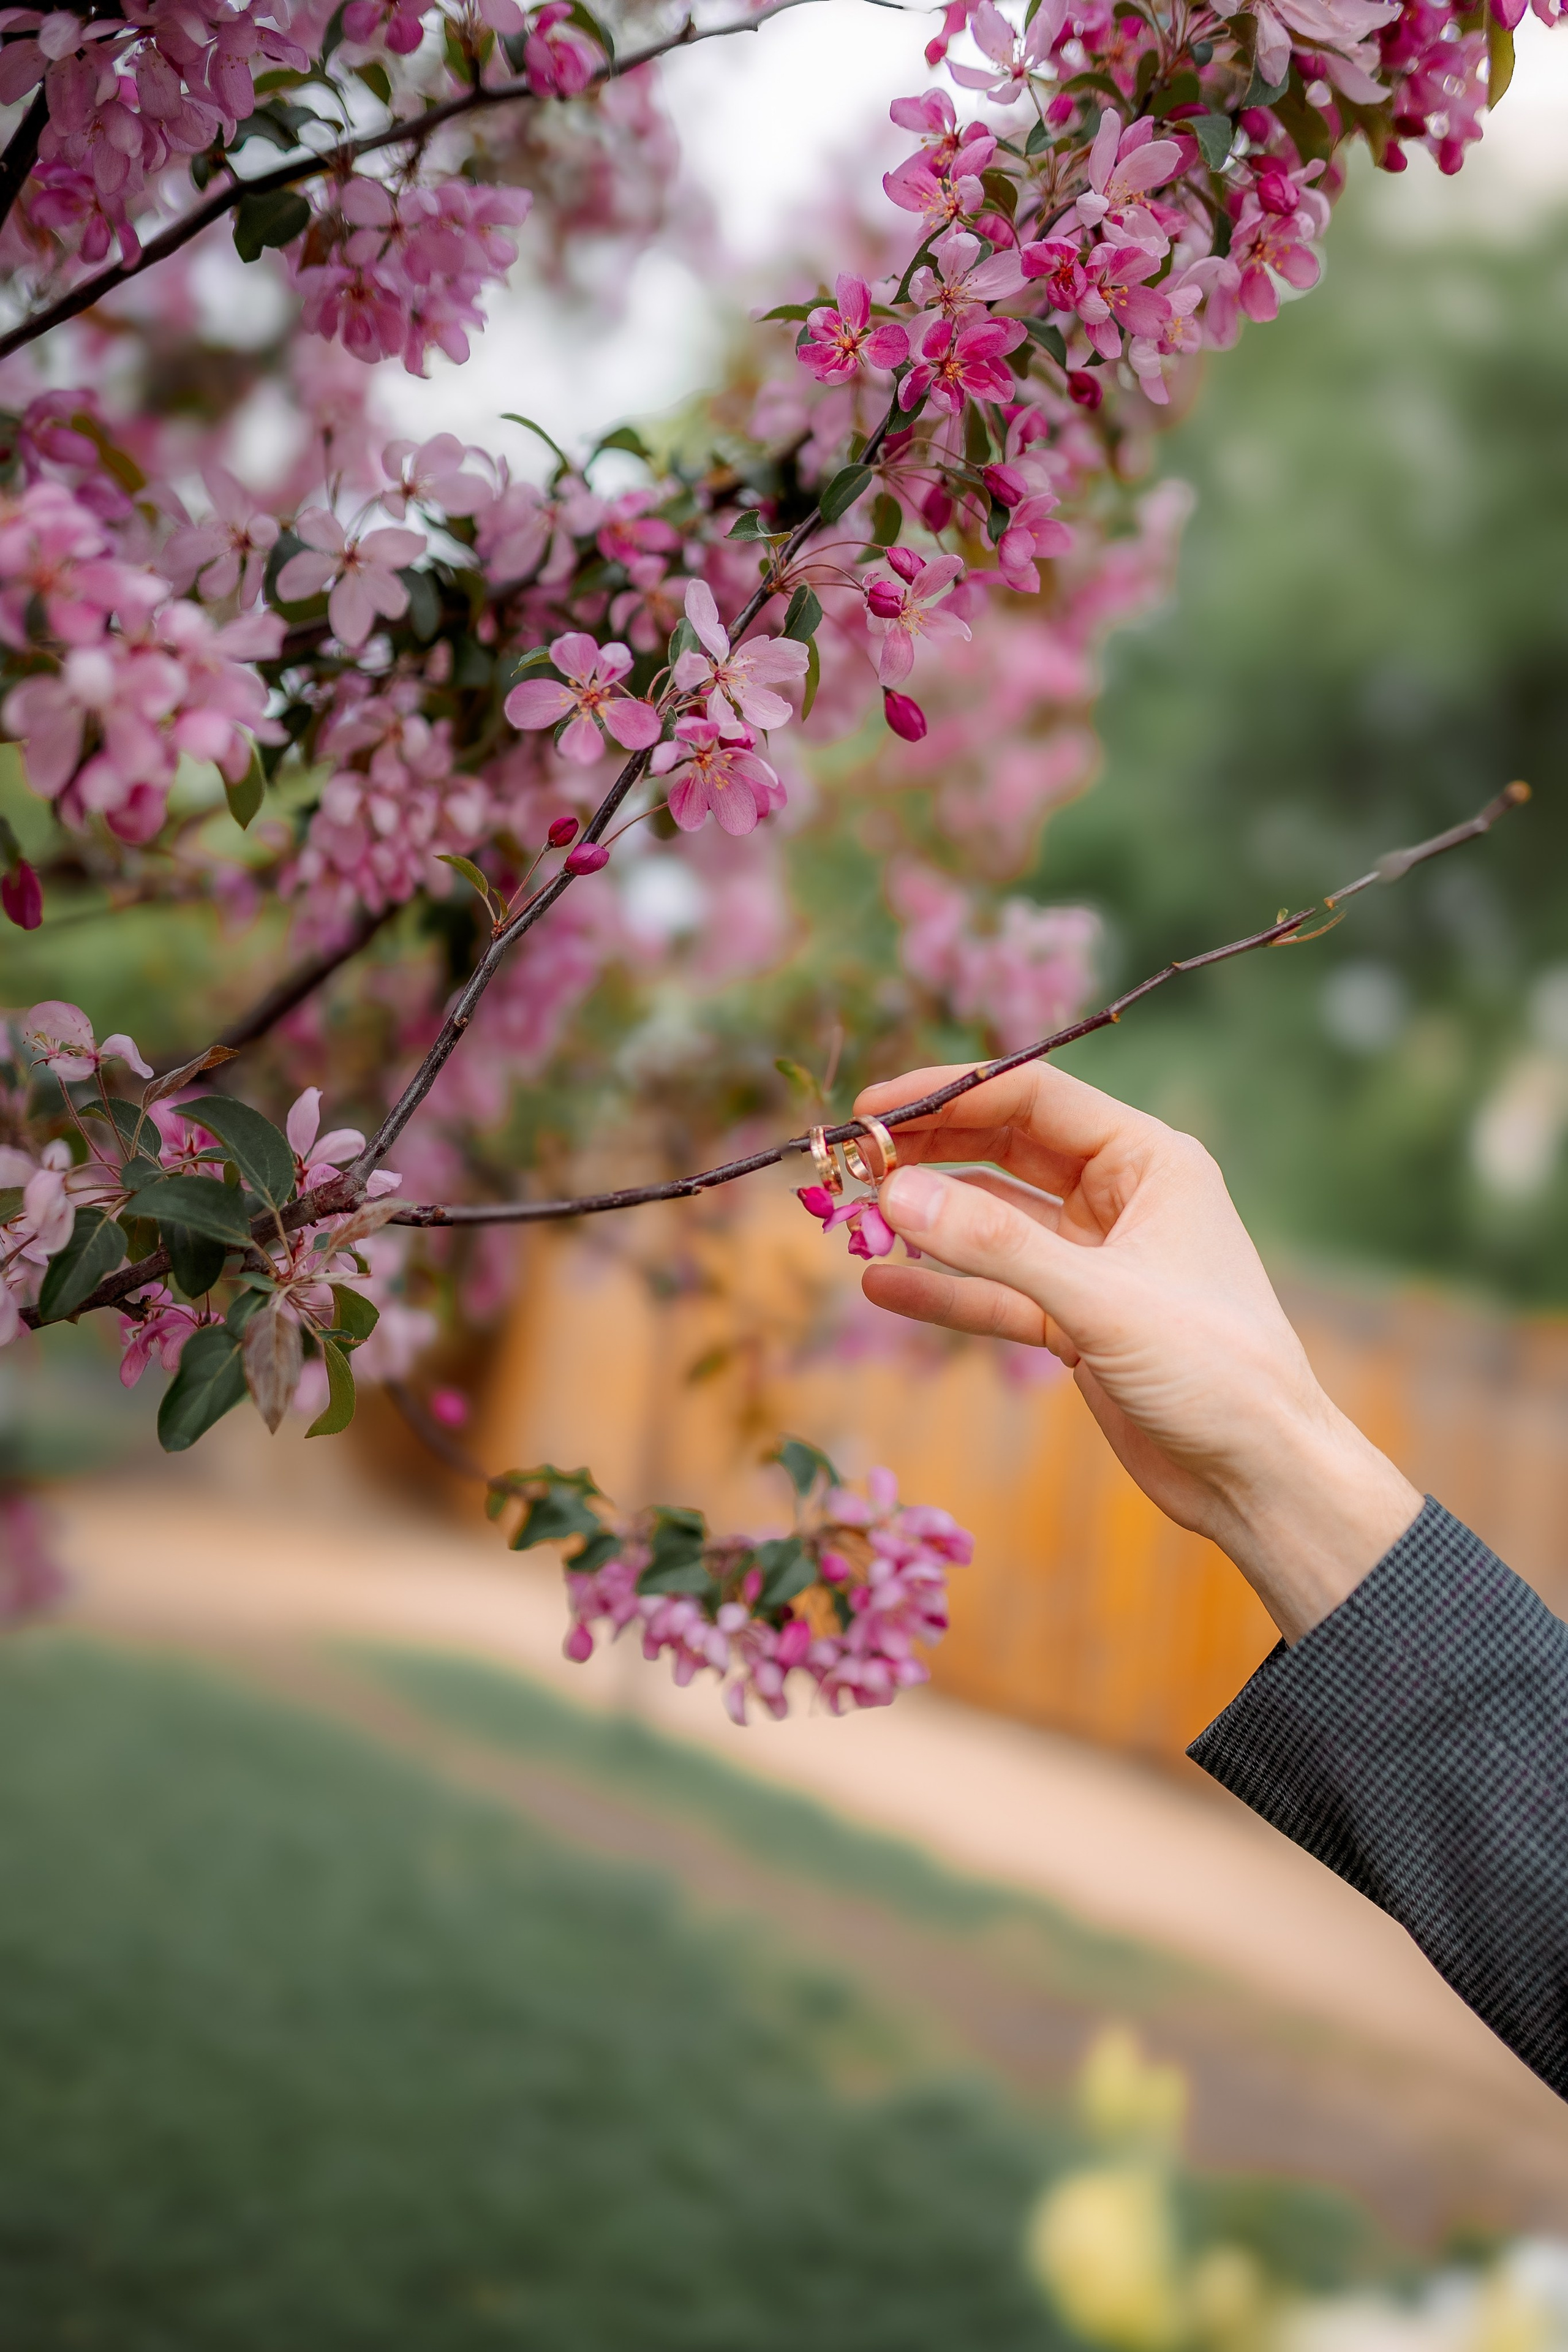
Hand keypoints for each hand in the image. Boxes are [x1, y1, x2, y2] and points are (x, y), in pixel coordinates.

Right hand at [856, 1061, 1422, 1642]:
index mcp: (1150, 1161)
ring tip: (852, 1216)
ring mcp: (1095, 1261)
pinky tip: (883, 1284)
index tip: (870, 1109)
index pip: (1035, 1098)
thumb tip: (895, 1194)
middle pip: (1005, 1151)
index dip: (949, 1094)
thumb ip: (994, 1246)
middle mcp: (1122, 1198)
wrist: (1262, 1477)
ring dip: (928, 1220)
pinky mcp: (1075, 1322)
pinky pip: (994, 1292)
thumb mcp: (1100, 1300)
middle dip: (929, 1152)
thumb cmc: (1214, 1371)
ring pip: (993, 1223)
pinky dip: (943, 1289)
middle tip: (850, 1160)